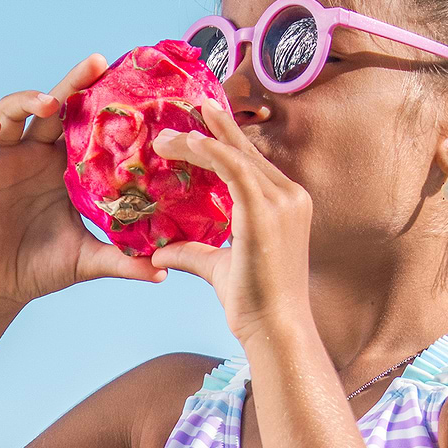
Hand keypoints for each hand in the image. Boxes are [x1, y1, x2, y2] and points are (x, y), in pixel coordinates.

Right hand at [0, 54, 168, 311]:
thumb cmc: (42, 269)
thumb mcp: (87, 262)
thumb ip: (123, 261)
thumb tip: (166, 270)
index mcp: (62, 168)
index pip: (83, 125)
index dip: (100, 104)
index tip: (126, 86)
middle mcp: (33, 155)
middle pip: (53, 105)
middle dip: (73, 83)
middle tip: (96, 64)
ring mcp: (1, 159)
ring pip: (10, 110)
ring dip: (27, 99)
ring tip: (49, 102)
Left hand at [149, 99, 313, 342]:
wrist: (277, 329)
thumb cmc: (255, 304)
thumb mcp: (219, 268)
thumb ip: (191, 253)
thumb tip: (157, 253)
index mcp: (286, 204)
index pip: (251, 163)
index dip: (224, 141)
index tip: (195, 129)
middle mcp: (290, 196)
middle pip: (245, 151)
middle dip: (210, 130)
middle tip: (176, 118)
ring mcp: (282, 202)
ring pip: (236, 154)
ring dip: (199, 140)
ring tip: (166, 135)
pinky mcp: (266, 212)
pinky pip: (234, 168)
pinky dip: (209, 151)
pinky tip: (186, 144)